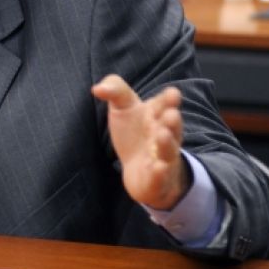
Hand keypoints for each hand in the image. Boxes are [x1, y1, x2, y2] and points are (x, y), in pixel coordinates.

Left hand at [92, 74, 190, 210]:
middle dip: (172, 121)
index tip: (173, 93)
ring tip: (163, 135)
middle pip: (171, 128)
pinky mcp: (156, 180)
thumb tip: (96, 89)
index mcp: (157, 115)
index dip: (169, 99)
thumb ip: (114, 90)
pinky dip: (161, 174)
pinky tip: (160, 168)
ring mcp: (163, 158)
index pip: (165, 104)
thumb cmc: (133, 131)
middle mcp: (164, 135)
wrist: (139, 168)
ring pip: (168, 152)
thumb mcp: (123, 106)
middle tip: (171, 114)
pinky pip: (160, 178)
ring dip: (167, 145)